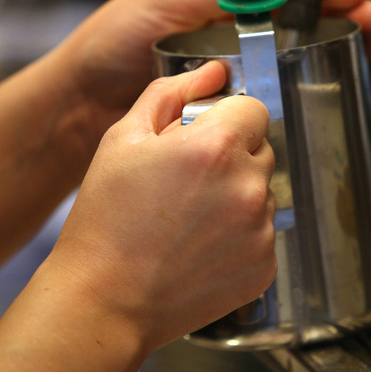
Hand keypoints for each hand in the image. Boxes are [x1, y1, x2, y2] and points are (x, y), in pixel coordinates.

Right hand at [0, 61, 276, 371]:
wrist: (105, 300)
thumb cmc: (107, 220)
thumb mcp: (123, 139)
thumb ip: (172, 95)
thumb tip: (212, 72)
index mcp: (217, 147)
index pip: (254, 109)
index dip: (229, 118)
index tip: (207, 134)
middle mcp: (249, 187)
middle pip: (262, 150)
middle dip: (232, 156)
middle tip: (189, 180)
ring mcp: (262, 230)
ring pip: (264, 193)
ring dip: (238, 195)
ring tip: (191, 218)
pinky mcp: (265, 265)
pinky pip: (263, 233)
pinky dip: (241, 235)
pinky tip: (202, 245)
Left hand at [53, 0, 370, 147]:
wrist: (85, 102)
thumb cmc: (113, 43)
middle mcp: (229, 20)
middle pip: (297, 10)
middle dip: (339, 13)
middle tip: (369, 25)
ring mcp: (231, 58)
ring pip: (292, 46)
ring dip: (329, 45)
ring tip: (360, 52)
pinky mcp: (227, 94)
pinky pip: (272, 83)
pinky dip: (301, 81)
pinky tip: (319, 87)